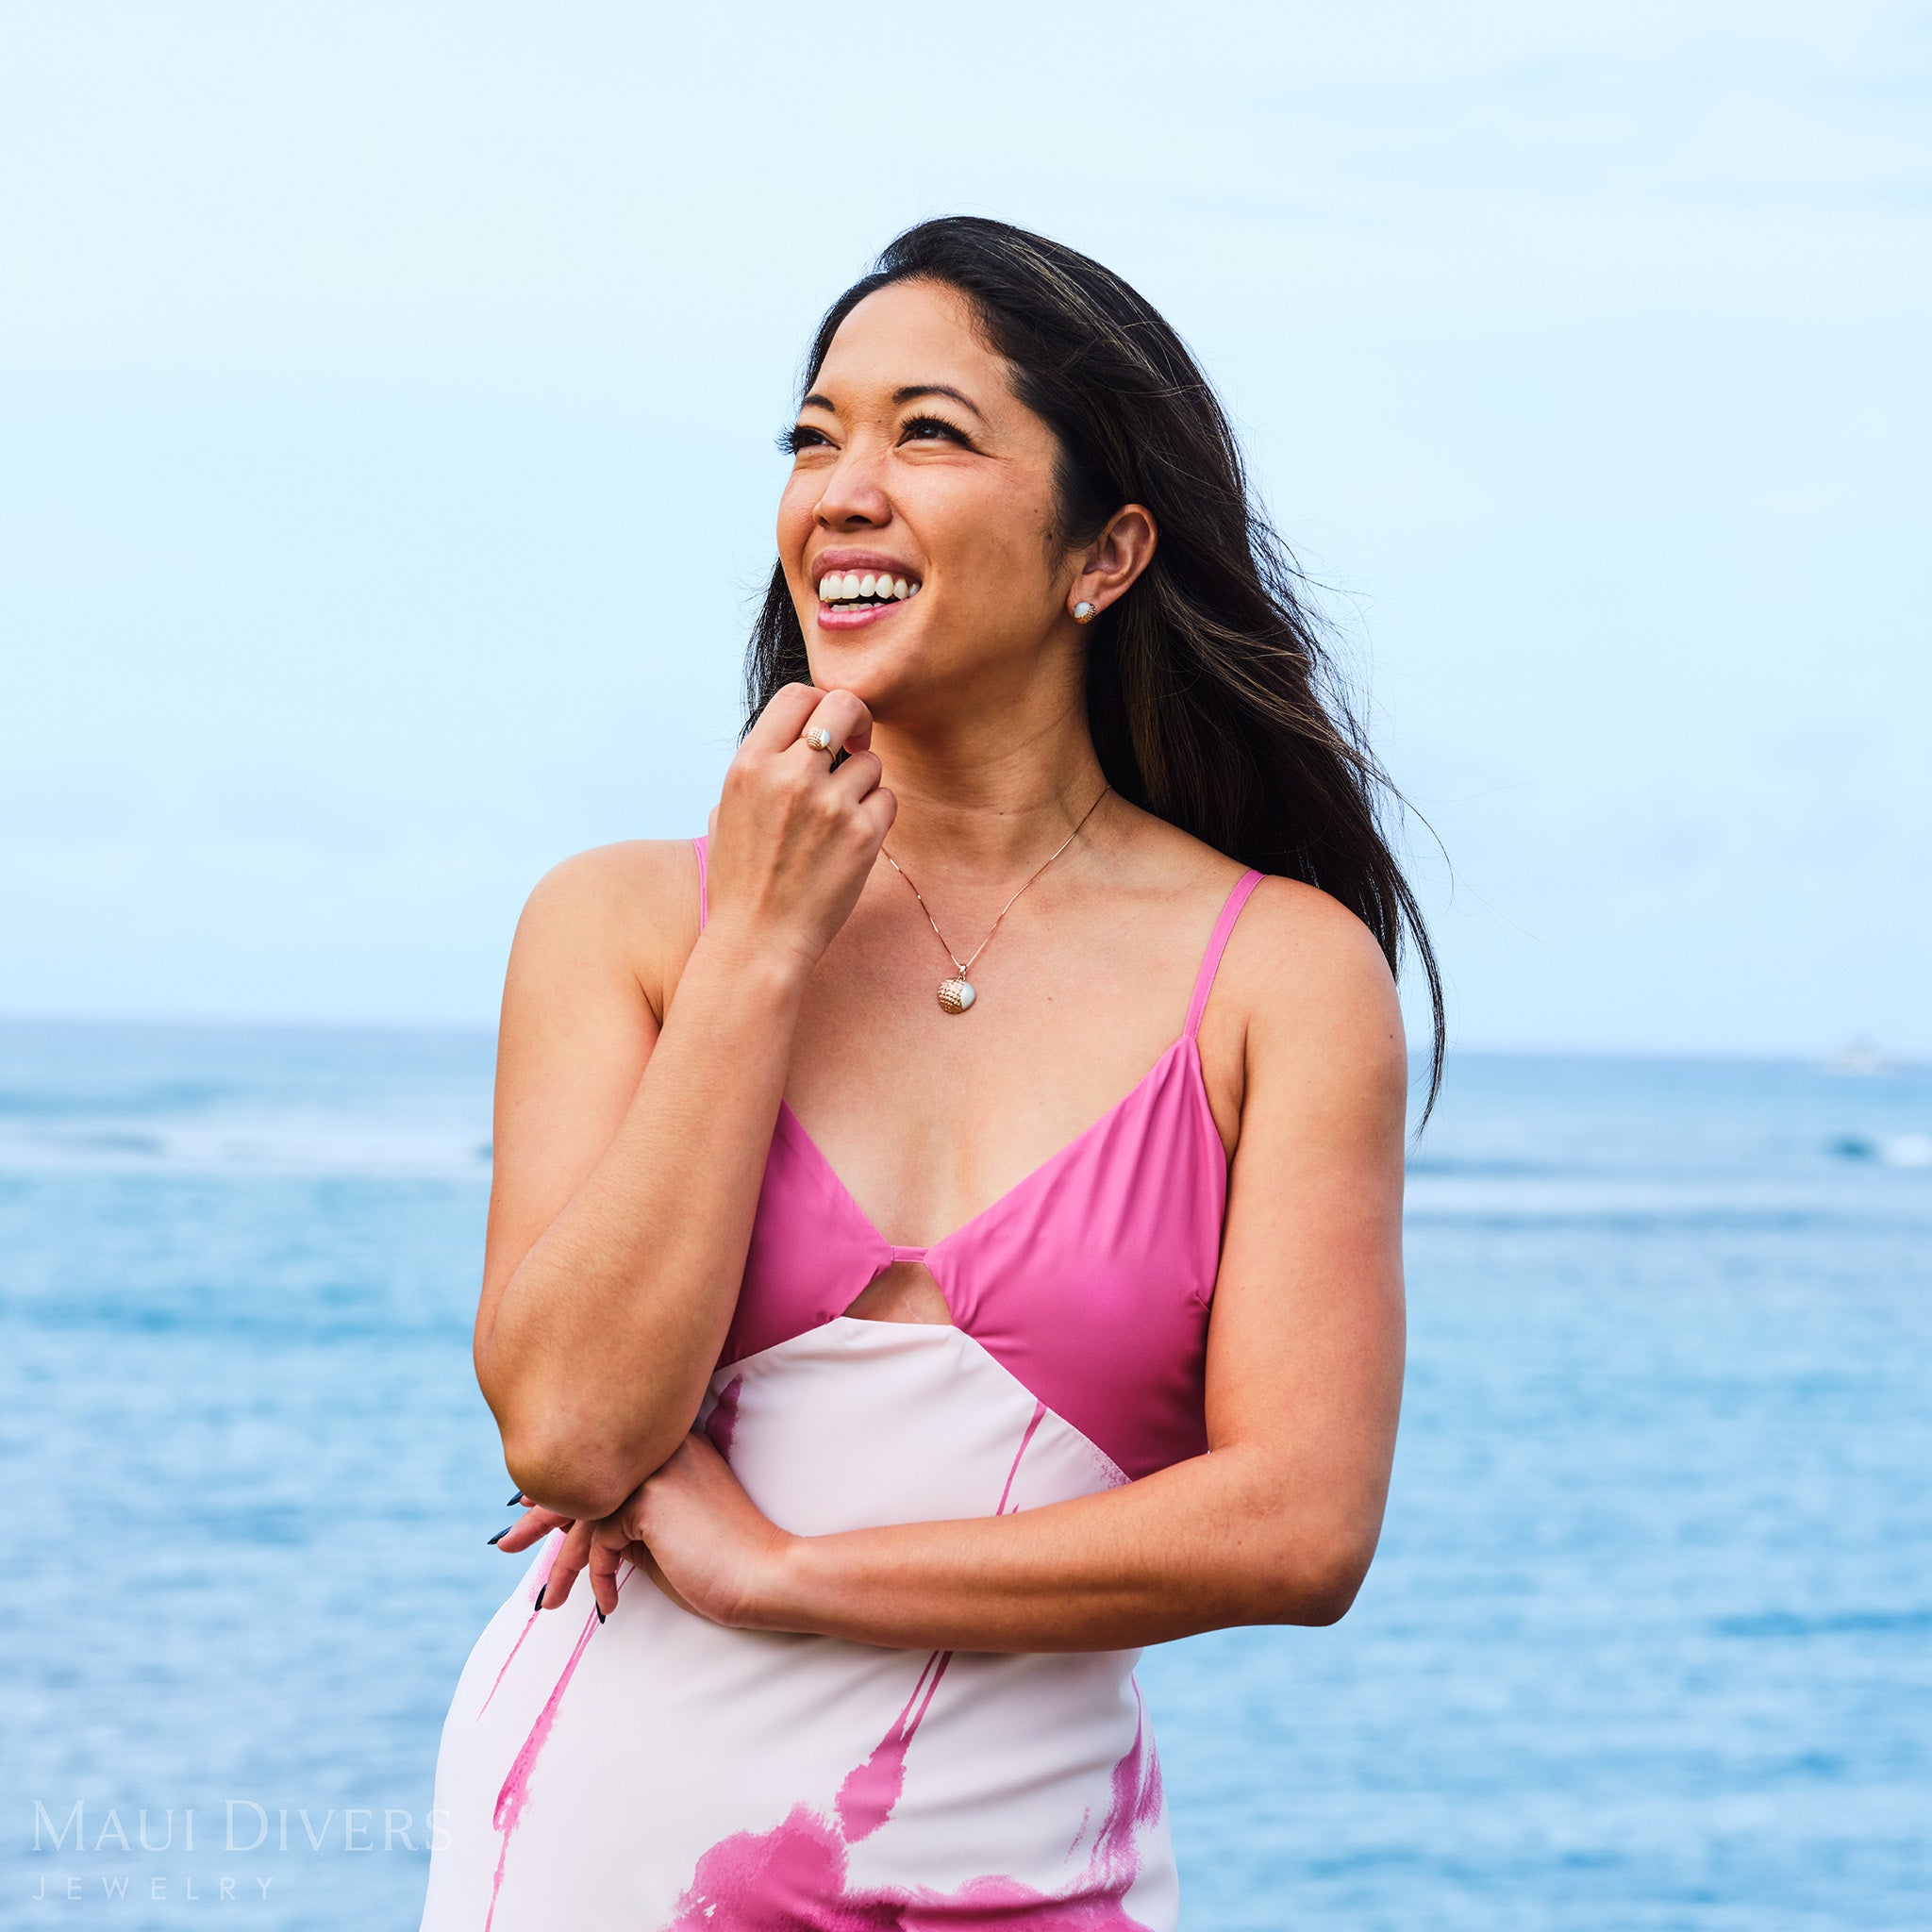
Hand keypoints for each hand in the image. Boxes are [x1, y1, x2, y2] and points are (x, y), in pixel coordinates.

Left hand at [533, 1432, 797, 1629]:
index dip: (565, 1486)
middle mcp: (662, 1446)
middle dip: (541, 1516)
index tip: (531, 1506)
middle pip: (584, 1477)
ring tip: (548, 1600)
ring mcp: (655, 1467)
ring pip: (586, 1514)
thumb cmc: (723, 1564)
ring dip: (563, 1564)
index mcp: (672, 1447)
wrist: (765, 1576)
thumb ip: (630, 1521)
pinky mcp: (647, 1497)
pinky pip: (601, 1540)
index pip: (604, 1463)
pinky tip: (607, 1603)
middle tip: (506, 1543)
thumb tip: (582, 1527)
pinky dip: (599, 1577)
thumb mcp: (666, 1537)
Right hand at [704, 683, 895, 971]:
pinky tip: (851, 842)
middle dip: (857, 722)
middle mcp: (789, 776)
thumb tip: (795, 736)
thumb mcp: (726, 809)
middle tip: (856, 746)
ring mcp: (829, 804)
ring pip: (872, 762)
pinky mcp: (863, 834)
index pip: (798, 695)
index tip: (826, 731)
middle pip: (845, 706)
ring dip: (863, 785)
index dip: (819, 706)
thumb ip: (760, 767)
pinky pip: (886, 800)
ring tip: (838, 820)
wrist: (758, 939)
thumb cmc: (740, 879)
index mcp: (750, 764)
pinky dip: (876, 816)